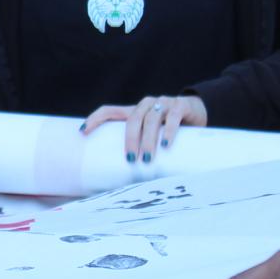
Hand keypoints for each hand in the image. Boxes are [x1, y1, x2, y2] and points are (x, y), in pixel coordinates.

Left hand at [81, 94, 207, 164]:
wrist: (197, 111)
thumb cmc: (168, 128)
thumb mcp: (151, 134)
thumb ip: (139, 145)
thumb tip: (123, 176)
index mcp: (134, 110)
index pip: (109, 110)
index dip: (95, 119)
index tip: (82, 132)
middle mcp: (146, 104)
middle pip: (132, 120)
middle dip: (130, 140)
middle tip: (131, 159)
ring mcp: (163, 103)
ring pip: (152, 119)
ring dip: (148, 140)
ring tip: (148, 158)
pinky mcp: (181, 106)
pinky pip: (173, 118)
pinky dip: (169, 132)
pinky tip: (166, 145)